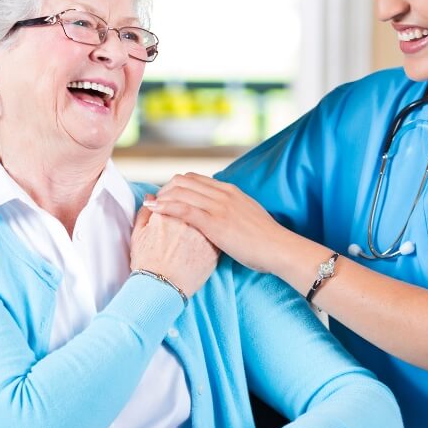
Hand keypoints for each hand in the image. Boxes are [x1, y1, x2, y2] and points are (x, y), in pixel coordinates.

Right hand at [130, 202, 218, 297]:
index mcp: (167, 213)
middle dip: (189, 205)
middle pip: (193, 203)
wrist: (161, 289)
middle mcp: (188, 220)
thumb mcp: (138, 236)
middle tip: (182, 218)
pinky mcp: (214, 247)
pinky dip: (212, 232)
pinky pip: (216, 233)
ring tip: (193, 230)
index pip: (174, 195)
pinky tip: (203, 240)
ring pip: (208, 215)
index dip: (171, 200)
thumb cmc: (147, 265)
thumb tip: (150, 197)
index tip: (170, 206)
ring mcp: (203, 233)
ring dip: (203, 216)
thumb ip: (144, 213)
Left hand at [146, 174, 285, 273]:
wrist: (278, 248)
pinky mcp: (214, 222)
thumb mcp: (247, 216)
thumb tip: (221, 215)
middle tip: (155, 204)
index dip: (175, 186)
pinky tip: (153, 210)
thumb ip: (232, 211)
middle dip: (164, 190)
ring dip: (161, 198)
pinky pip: (183, 208)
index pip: (194, 179)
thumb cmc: (265, 239)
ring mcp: (218, 206)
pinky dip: (164, 206)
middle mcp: (222, 194)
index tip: (165, 198)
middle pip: (183, 181)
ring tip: (149, 208)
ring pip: (180, 191)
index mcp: (230, 191)